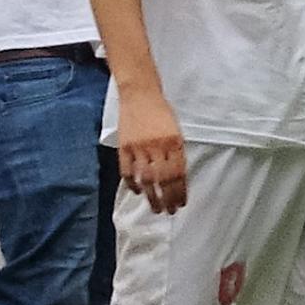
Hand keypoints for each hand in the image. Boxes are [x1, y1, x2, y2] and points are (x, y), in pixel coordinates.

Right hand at [113, 85, 188, 213]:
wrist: (140, 93)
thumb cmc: (161, 112)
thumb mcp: (176, 131)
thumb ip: (176, 152)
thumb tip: (178, 179)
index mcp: (174, 142)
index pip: (179, 174)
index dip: (180, 192)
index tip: (180, 204)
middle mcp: (157, 146)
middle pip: (163, 180)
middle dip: (167, 199)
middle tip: (169, 211)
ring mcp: (139, 147)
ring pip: (146, 179)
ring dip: (152, 197)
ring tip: (156, 209)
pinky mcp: (124, 146)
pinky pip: (127, 171)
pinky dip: (132, 184)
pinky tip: (137, 192)